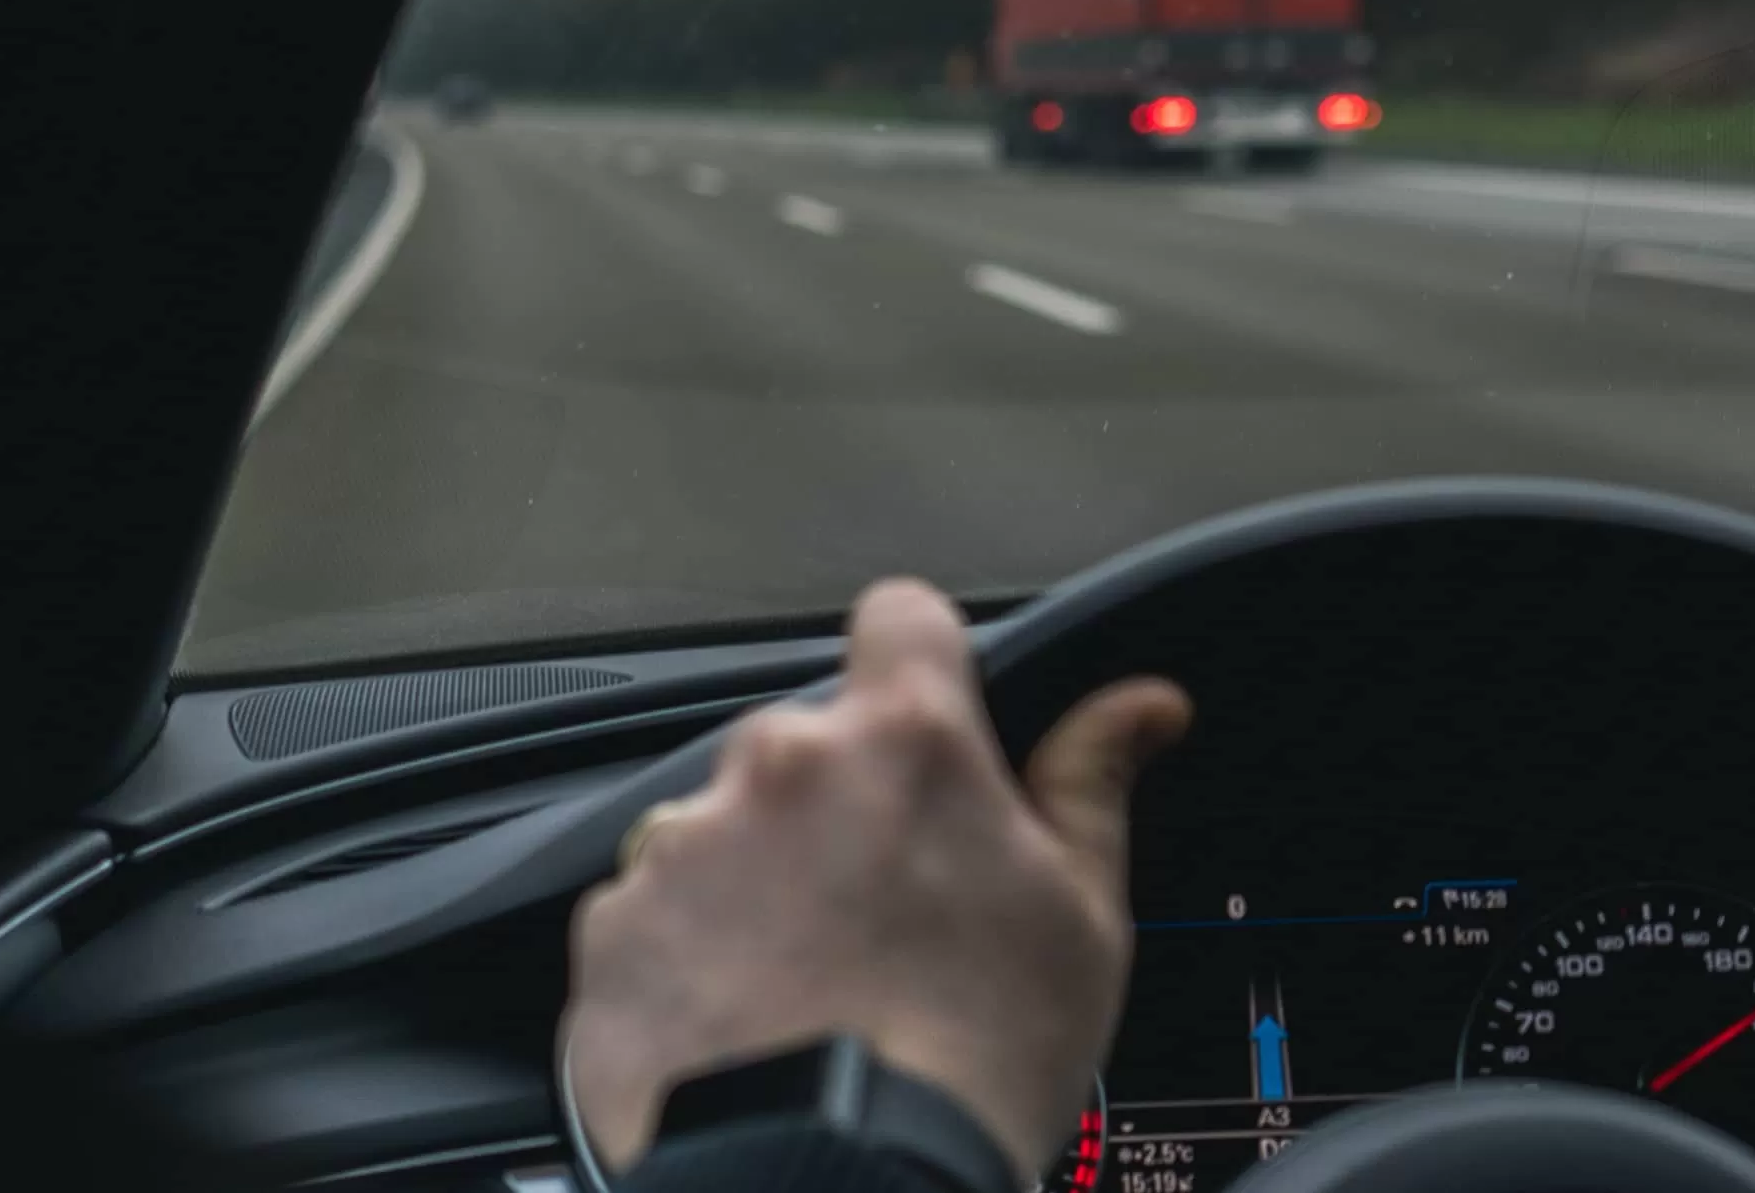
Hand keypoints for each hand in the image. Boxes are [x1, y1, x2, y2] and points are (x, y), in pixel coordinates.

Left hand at [560, 578, 1192, 1182]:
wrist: (842, 1192)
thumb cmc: (978, 1061)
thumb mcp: (1080, 915)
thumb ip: (1090, 783)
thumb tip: (1144, 704)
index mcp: (905, 741)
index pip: (901, 619)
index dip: (920, 668)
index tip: (929, 726)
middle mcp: (780, 766)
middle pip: (809, 743)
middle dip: (838, 805)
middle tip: (880, 909)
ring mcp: (681, 849)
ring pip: (722, 829)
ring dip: (754, 879)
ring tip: (805, 985)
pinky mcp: (610, 935)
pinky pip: (650, 917)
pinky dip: (687, 957)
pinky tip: (741, 1026)